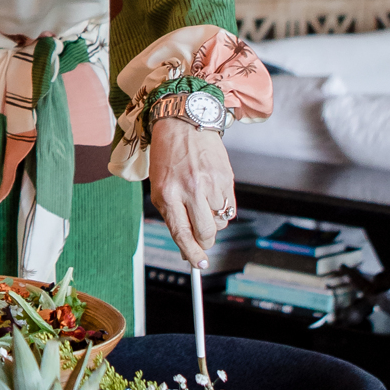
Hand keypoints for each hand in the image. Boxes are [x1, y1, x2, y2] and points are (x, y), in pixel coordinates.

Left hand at [149, 115, 237, 265]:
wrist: (184, 123)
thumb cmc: (168, 157)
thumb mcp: (160, 186)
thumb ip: (172, 216)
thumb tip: (186, 246)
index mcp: (167, 193)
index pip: (181, 233)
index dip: (191, 253)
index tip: (199, 265)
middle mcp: (189, 190)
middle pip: (206, 233)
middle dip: (205, 241)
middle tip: (202, 238)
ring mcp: (209, 183)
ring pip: (219, 222)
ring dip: (213, 220)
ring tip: (203, 202)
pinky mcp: (225, 177)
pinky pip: (229, 207)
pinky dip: (222, 208)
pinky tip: (212, 193)